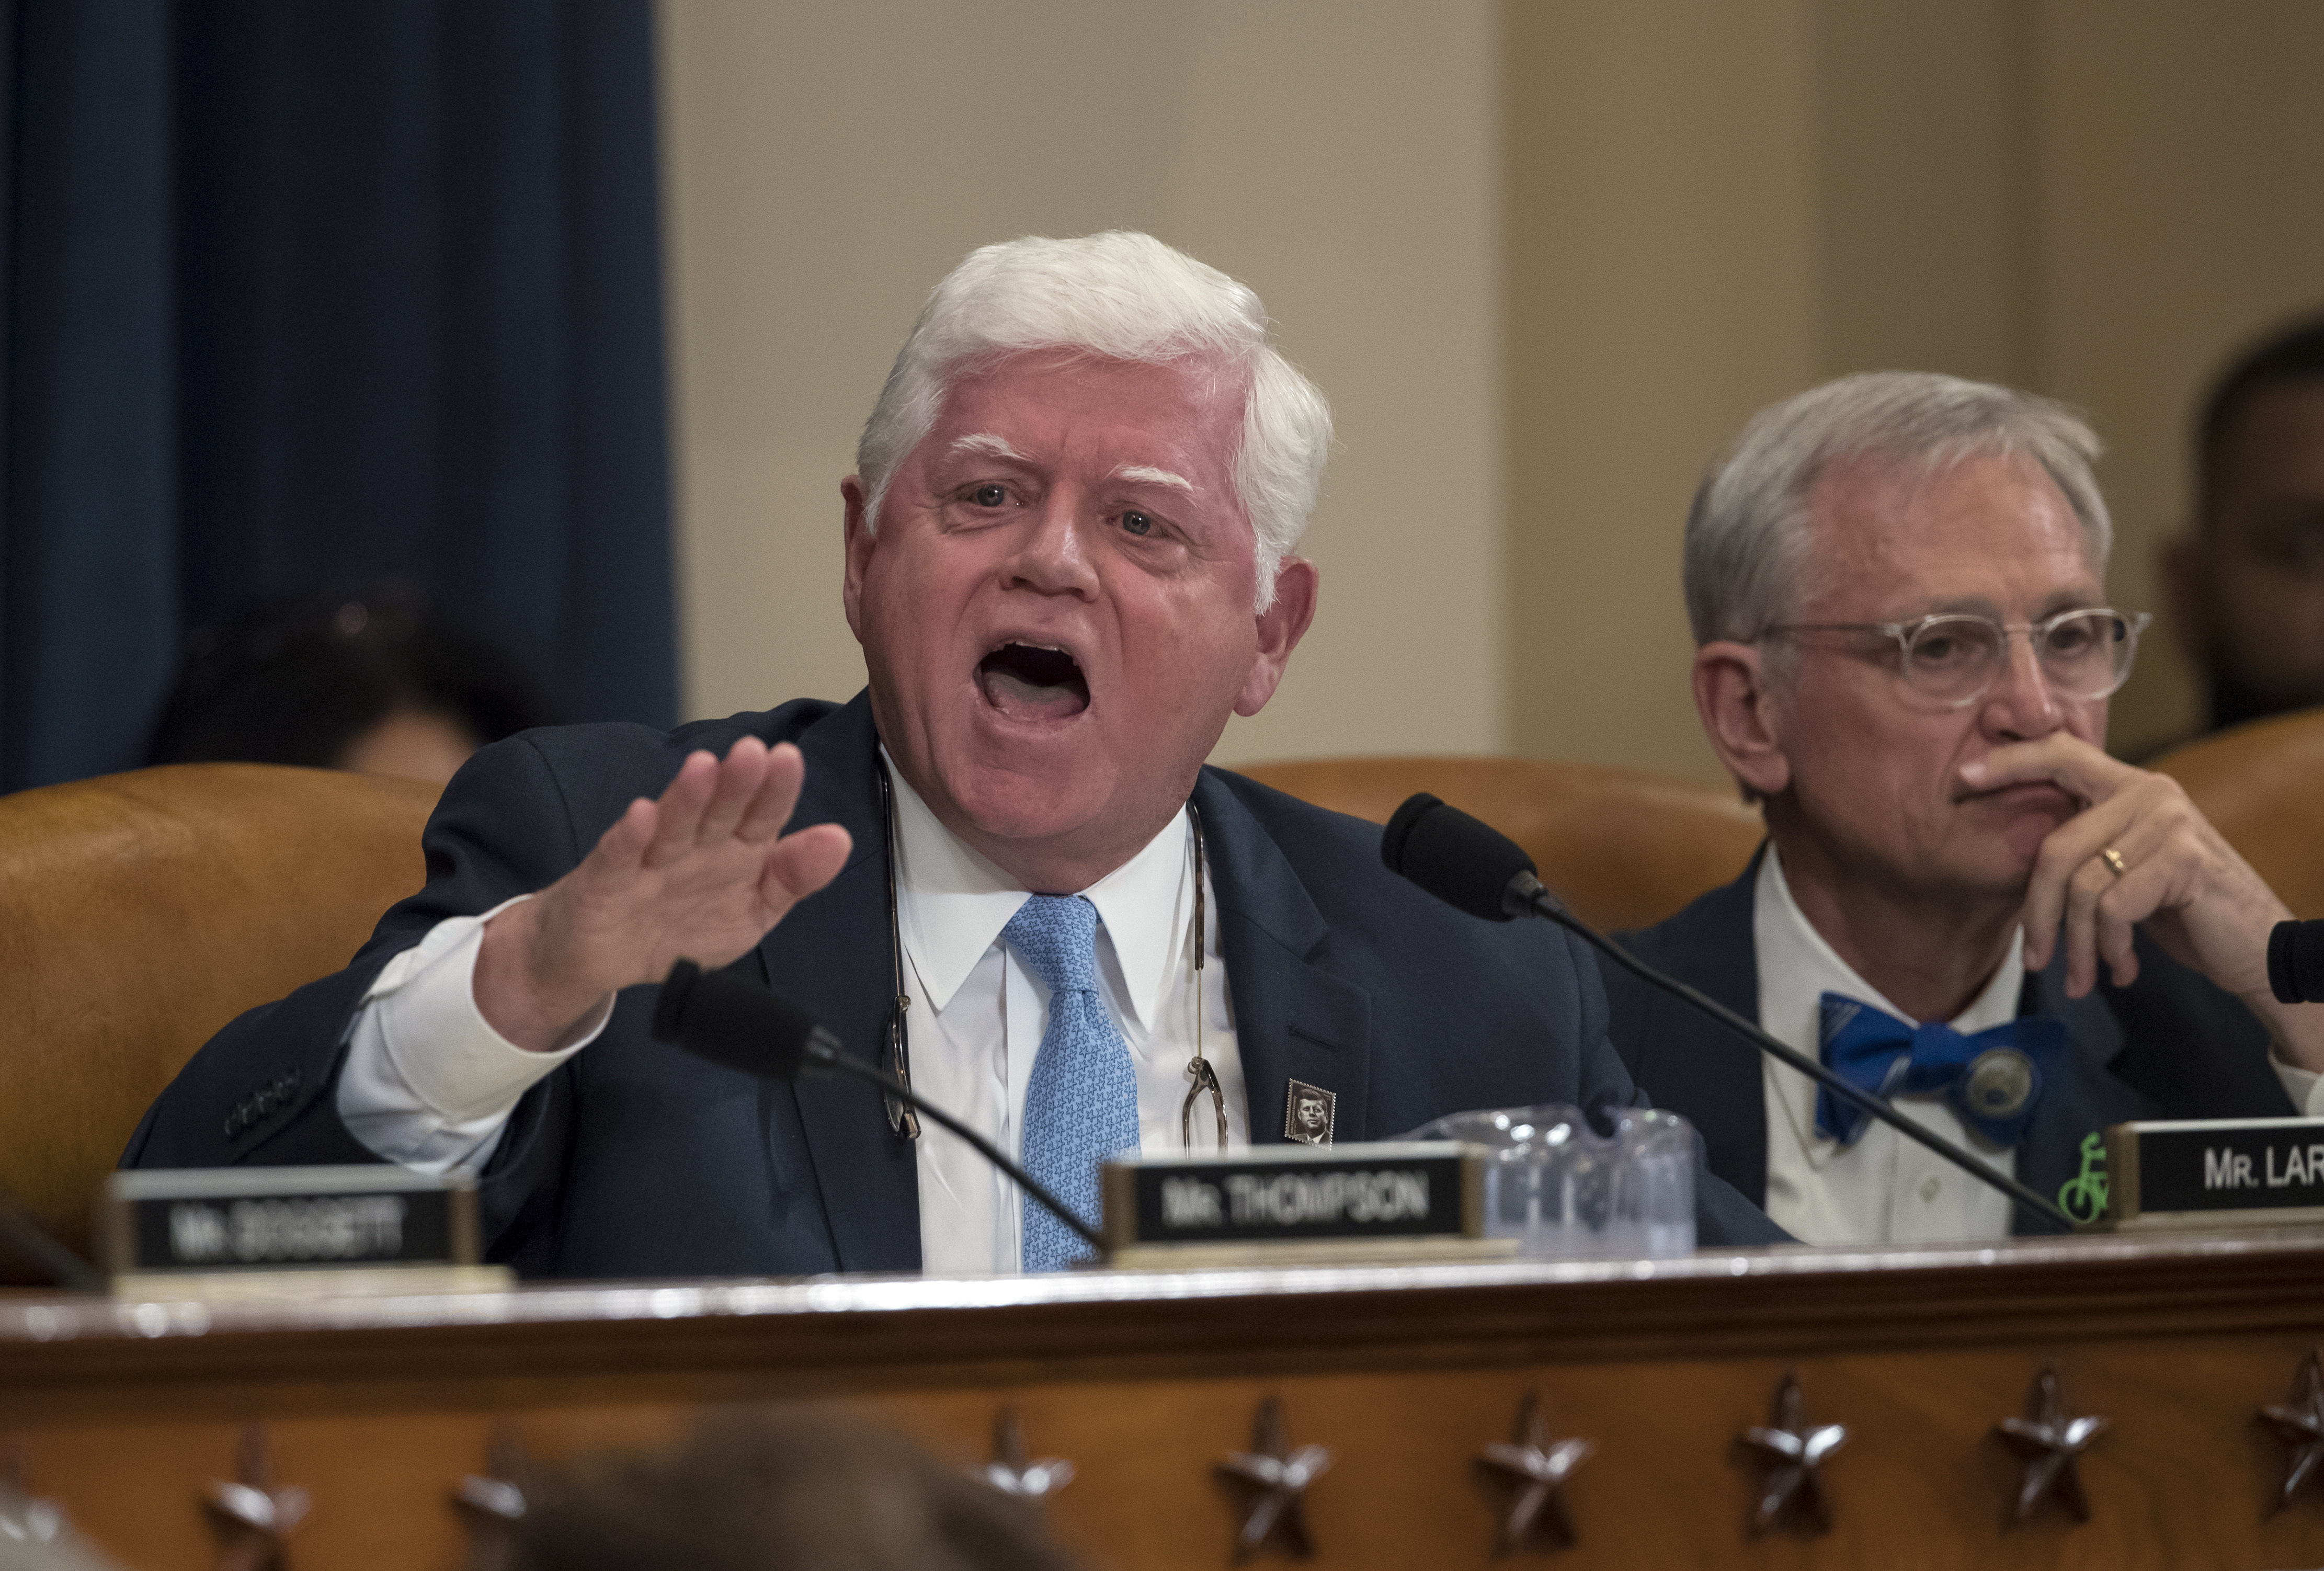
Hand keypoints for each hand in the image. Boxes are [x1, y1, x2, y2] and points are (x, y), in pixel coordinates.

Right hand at [472, 738, 852, 1051]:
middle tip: (752, 752)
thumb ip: (794, 877)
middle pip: (719, 811)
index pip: (762, 815)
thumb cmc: (682, 924)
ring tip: (702, 769)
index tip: (788, 760)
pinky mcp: (606, 883)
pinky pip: (618, 857)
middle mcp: (695, 846)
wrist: (605, 958)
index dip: (775, 790)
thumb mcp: (752, 911)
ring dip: (687, 798)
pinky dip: (629, 838)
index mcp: (735, 851)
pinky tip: (641, 815)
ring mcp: (649, 861)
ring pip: (672, 824)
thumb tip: (840, 840)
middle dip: (735, 783)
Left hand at [1961, 734, 2323, 1068]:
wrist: (2256, 945)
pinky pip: (2113, 908)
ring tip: (2084, 976)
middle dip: (2036, 914)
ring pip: (2081, 886)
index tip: (1962, 781)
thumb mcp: (2127, 868)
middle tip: (2034, 959)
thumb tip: (2015, 852)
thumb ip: (2087, 846)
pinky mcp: (2184, 860)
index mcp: (2130, 786)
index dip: (2010, 764)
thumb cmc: (2181, 909)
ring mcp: (2170, 822)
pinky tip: (2121, 969)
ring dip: (2076, 946)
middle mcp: (2150, 792)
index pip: (2060, 753)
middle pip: (2055, 848)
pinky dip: (2110, 948)